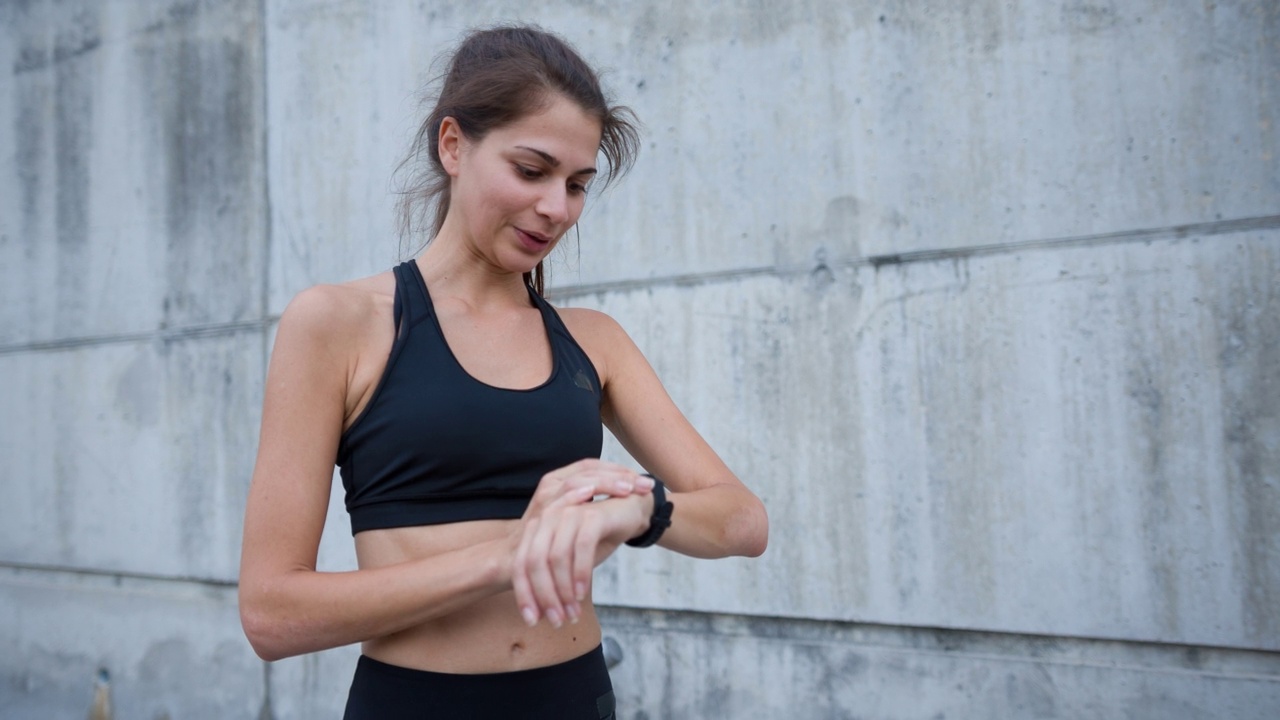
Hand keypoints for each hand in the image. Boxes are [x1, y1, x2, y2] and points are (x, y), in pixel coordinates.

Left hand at [510, 460, 653, 626]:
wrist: (628, 511)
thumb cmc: (595, 538)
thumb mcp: (570, 560)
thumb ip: (553, 579)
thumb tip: (542, 615)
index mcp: (537, 528)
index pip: (521, 564)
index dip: (524, 595)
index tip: (532, 621)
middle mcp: (548, 518)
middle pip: (535, 562)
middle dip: (545, 597)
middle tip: (556, 621)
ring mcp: (569, 514)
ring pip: (557, 558)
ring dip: (564, 591)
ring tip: (573, 613)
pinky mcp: (591, 515)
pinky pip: (581, 548)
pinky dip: (580, 574)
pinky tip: (583, 594)